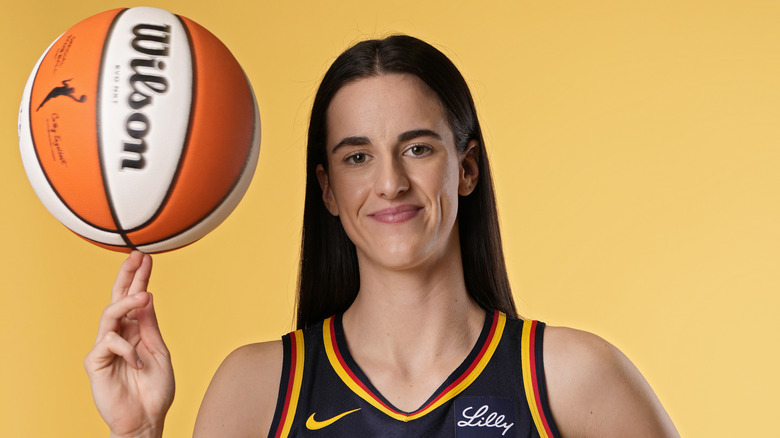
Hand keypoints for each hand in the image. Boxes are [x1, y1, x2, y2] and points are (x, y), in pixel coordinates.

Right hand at [84, 251, 174, 437]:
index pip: (135, 300)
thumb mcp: (159, 352)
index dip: (139, 279)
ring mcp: (106, 347)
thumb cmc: (154, 390)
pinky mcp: (96, 362)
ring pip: (109, 314)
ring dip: (127, 302)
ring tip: (144, 294)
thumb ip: (150, 326)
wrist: (146, 419)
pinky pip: (108, 342)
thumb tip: (146, 297)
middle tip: (136, 256)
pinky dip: (127, 349)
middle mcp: (119, 335)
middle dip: (127, 276)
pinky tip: (138, 362)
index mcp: (135, 331)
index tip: (146, 259)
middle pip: (118, 299)